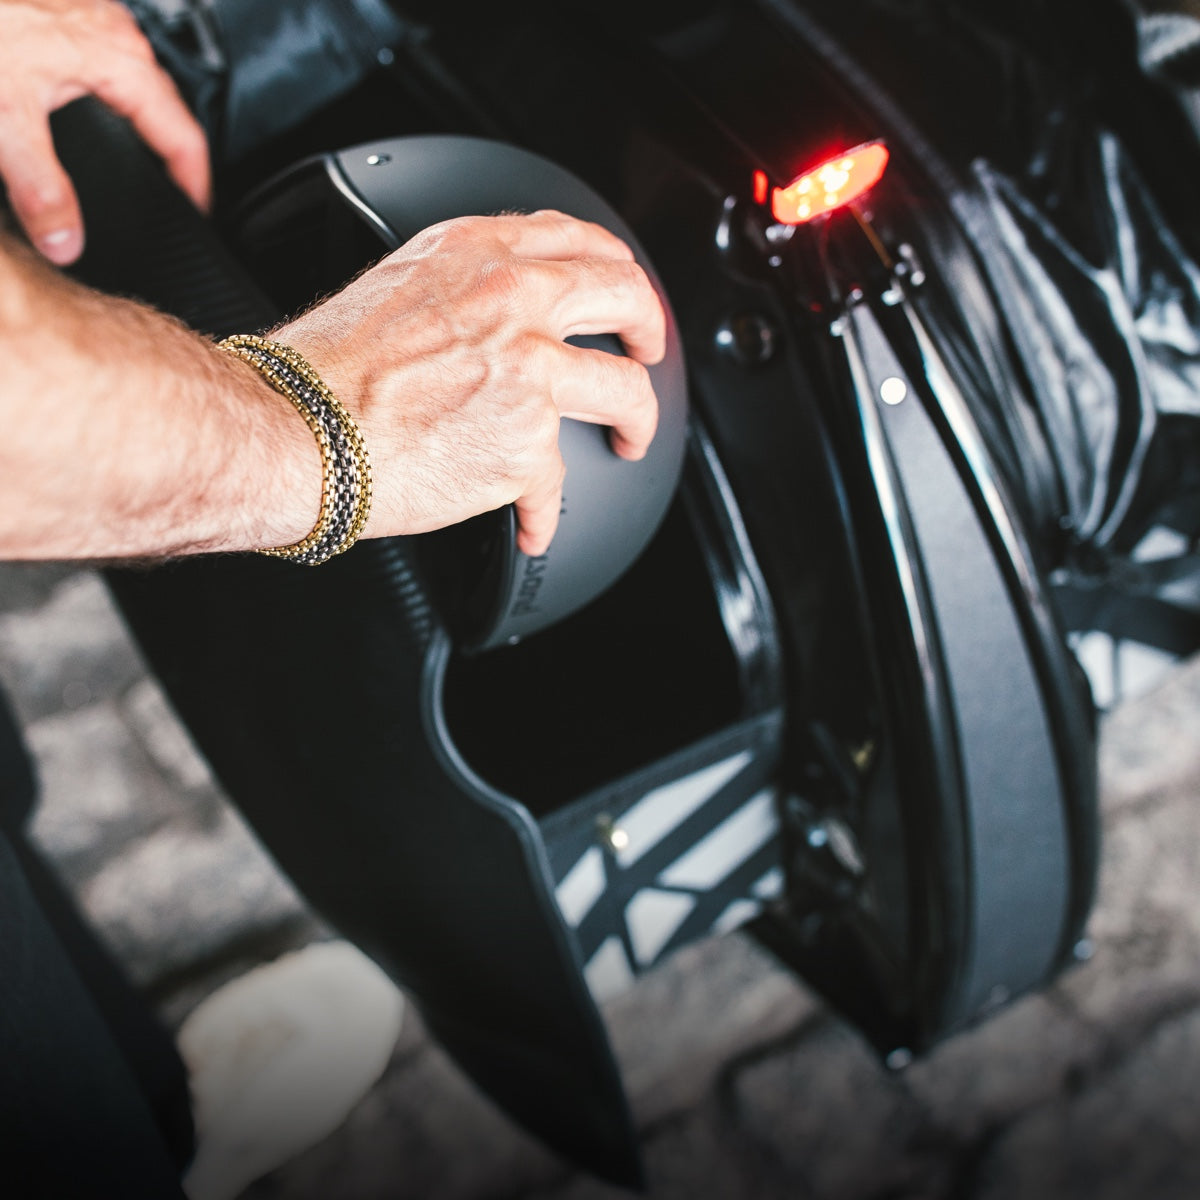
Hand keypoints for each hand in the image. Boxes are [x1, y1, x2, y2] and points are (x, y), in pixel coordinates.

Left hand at [0, 0, 209, 263]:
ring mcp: (92, 22)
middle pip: (171, 114)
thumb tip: (65, 243)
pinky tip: (95, 124)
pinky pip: (109, 72)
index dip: (198, 188)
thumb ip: (39, 187)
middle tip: (176, 202)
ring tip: (144, 170)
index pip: (187, 139)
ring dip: (146, 132)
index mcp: (123, 60)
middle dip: (175, 163)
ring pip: (140, 90)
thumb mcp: (7, 116)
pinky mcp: (66, 19)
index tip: (197, 219)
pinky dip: (113, 107)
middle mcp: (116, 36)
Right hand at [276, 210, 665, 556]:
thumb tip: (489, 312)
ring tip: (629, 442)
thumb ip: (457, 287)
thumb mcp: (393, 285)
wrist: (293, 430)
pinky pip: (557, 485)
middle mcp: (513, 303)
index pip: (578, 239)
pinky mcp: (527, 445)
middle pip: (626, 299)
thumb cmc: (318, 371)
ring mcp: (529, 372)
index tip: (621, 292)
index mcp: (478, 256)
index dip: (614, 267)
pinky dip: (545, 511)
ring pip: (626, 391)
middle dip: (651, 329)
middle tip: (648, 354)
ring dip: (639, 421)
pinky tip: (534, 523)